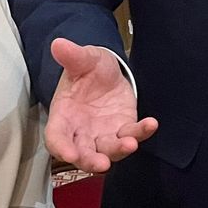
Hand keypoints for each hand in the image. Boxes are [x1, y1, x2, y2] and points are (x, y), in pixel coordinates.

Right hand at [45, 38, 158, 172]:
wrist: (106, 71)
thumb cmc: (87, 70)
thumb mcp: (82, 59)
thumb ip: (72, 56)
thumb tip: (58, 44)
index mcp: (64, 116)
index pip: (57, 138)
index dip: (61, 148)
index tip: (70, 155)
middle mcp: (81, 131)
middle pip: (82, 153)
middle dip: (91, 161)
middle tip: (102, 163)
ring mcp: (103, 133)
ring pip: (108, 150)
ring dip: (118, 150)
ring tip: (130, 144)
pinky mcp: (124, 128)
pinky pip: (132, 134)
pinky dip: (141, 132)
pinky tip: (151, 124)